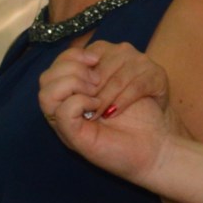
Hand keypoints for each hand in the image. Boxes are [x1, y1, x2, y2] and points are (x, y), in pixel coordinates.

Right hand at [40, 43, 173, 181]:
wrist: (156, 146)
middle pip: (46, 77)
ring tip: (96, 94)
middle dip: (72, 68)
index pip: (54, 66)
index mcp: (74, 92)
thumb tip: (90, 56)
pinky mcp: (73, 138)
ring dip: (74, 84)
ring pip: (46, 93)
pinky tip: (99, 107)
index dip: (73, 55)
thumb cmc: (142, 115)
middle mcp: (65, 108)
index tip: (97, 60)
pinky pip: (62, 111)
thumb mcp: (123, 80)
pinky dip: (80, 102)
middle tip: (97, 81)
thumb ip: (102, 67)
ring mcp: (66, 125)